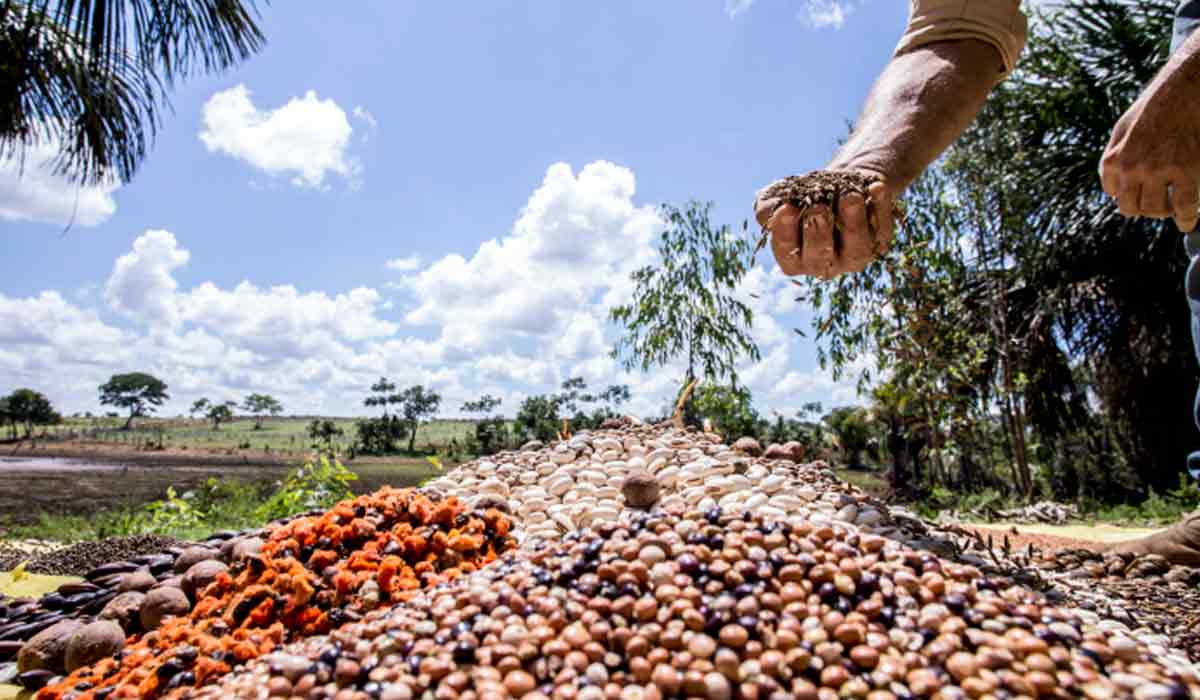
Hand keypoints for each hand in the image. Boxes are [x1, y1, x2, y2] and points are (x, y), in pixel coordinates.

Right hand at [754, 169, 895, 278]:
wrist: (839, 186)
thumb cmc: (803, 196)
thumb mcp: (779, 197)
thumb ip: (768, 207)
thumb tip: (774, 211)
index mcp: (796, 259)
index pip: (788, 255)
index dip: (786, 234)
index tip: (786, 208)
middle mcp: (825, 264)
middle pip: (822, 258)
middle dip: (818, 233)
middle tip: (817, 208)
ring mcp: (854, 257)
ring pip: (856, 250)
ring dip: (853, 222)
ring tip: (849, 196)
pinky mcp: (879, 243)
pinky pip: (882, 229)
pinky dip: (880, 207)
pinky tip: (875, 187)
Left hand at [1100, 71, 1199, 232]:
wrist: (1185, 88)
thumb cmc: (1156, 106)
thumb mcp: (1122, 128)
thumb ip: (1115, 156)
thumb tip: (1111, 188)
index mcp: (1114, 160)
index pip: (1113, 193)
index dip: (1126, 195)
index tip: (1138, 194)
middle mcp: (1132, 169)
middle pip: (1131, 208)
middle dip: (1142, 208)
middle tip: (1155, 204)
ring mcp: (1159, 172)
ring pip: (1155, 210)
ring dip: (1162, 213)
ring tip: (1171, 209)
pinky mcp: (1187, 172)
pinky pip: (1184, 206)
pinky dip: (1185, 218)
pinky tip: (1187, 222)